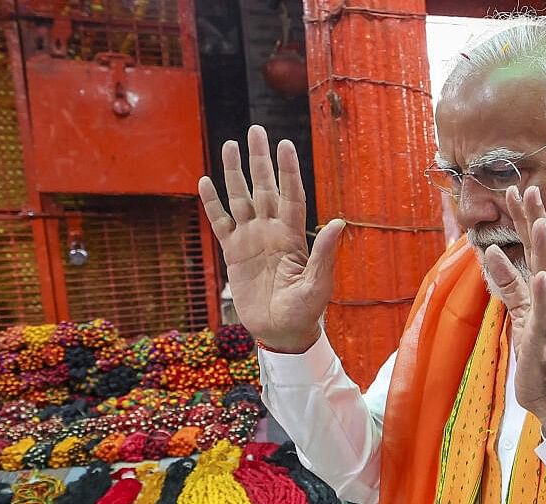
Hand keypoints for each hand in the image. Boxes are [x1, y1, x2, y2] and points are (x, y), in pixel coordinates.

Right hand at [199, 125, 344, 352]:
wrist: (281, 331)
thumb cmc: (306, 310)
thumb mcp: (318, 283)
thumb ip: (324, 253)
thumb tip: (339, 223)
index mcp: (294, 235)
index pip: (291, 194)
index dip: (288, 170)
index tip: (285, 144)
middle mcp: (272, 230)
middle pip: (264, 187)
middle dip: (260, 159)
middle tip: (255, 130)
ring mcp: (251, 239)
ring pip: (241, 198)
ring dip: (234, 173)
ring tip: (228, 145)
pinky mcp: (234, 252)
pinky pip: (221, 222)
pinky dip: (213, 203)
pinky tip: (206, 181)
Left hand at [484, 186, 545, 433]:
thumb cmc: (538, 353)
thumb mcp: (518, 312)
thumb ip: (507, 284)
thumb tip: (491, 252)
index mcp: (542, 290)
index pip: (533, 249)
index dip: (523, 220)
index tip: (515, 190)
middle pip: (543, 253)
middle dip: (534, 221)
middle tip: (528, 189)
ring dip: (543, 250)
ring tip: (539, 223)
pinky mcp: (543, 339)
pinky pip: (543, 314)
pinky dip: (542, 295)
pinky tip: (541, 277)